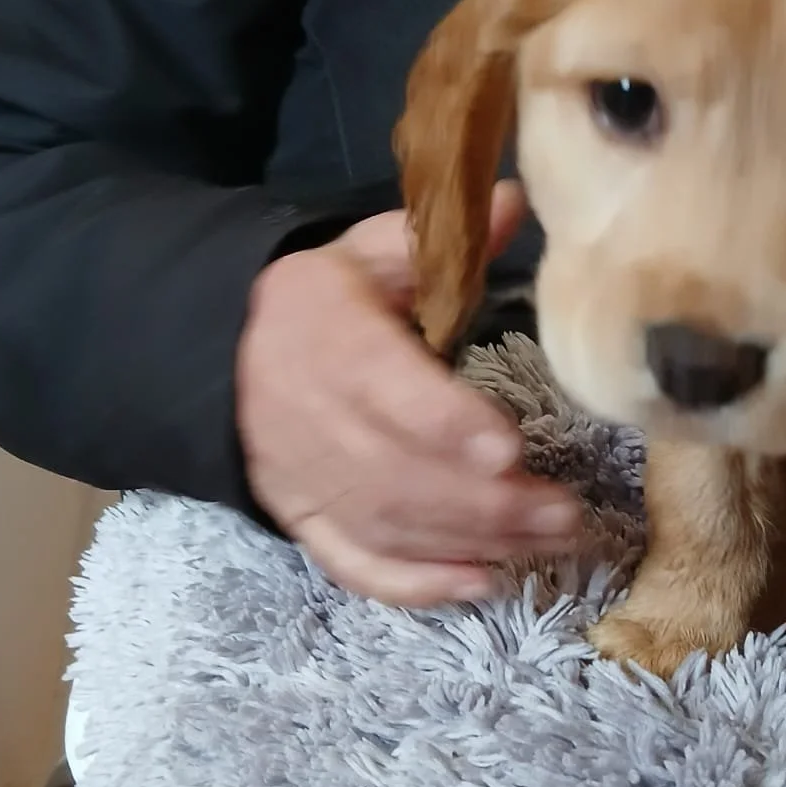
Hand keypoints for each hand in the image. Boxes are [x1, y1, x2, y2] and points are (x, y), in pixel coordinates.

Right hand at [236, 181, 580, 605]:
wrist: (218, 356)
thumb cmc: (315, 303)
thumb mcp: (365, 255)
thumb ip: (435, 240)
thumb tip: (512, 200)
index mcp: (330, 342)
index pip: (389, 391)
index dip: (447, 424)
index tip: (509, 444)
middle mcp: (314, 420)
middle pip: (401, 474)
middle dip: (488, 502)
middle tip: (566, 512)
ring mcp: (307, 481)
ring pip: (391, 525)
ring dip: (475, 542)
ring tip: (552, 543)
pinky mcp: (306, 522)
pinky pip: (358, 566)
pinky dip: (417, 586)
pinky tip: (482, 584)